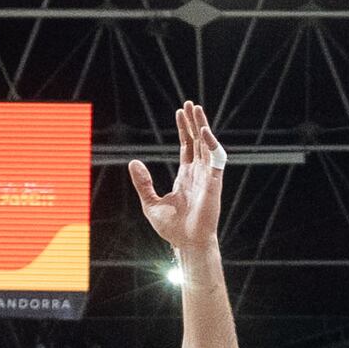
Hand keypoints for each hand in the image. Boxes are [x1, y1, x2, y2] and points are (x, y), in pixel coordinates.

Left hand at [128, 102, 227, 259]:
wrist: (186, 243)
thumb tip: (133, 162)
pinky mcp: (214, 182)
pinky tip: (203, 131)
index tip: (180, 112)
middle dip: (194, 122)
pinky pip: (215, 158)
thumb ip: (143, 183)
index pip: (187, 147)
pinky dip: (211, 144)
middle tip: (190, 104)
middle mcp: (198, 173)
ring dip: (203, 126)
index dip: (184, 129)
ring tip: (196, 109)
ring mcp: (207, 176)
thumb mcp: (150, 202)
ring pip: (207, 145)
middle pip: (197, 141)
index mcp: (186, 177)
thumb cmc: (172, 228)